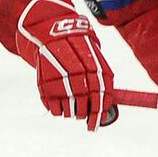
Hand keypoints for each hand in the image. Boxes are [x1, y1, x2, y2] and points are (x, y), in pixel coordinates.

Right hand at [15, 0, 114, 130]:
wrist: (53, 33)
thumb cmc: (79, 50)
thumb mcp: (95, 58)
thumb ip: (102, 80)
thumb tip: (112, 106)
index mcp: (95, 67)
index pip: (101, 96)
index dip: (101, 112)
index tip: (98, 123)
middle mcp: (78, 74)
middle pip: (86, 104)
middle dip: (87, 115)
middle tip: (86, 120)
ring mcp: (61, 79)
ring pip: (70, 109)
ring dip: (73, 114)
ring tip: (73, 109)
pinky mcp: (45, 84)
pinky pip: (54, 109)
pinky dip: (58, 111)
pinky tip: (60, 104)